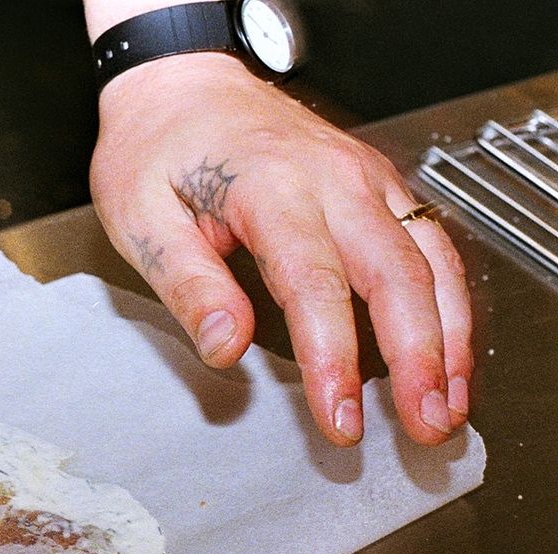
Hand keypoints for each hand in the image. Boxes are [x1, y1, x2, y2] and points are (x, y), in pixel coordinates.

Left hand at [89, 53, 471, 445]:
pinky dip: (447, 303)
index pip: (315, 285)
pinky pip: (430, 245)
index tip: (340, 417)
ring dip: (448, 336)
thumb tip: (227, 346)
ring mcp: (364, 180)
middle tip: (424, 426)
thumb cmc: (156, 152)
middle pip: (396, 274)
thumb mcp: (142, 219)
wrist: (181, 90)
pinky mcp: (377, 188)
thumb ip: (189, 285)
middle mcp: (333, 179)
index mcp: (270, 187)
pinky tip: (447, 352)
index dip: (334, 359)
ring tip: (447, 405)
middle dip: (419, 358)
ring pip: (430, 260)